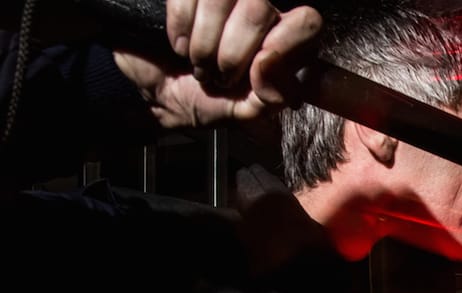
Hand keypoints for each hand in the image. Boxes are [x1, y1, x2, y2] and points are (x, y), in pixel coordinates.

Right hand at [113, 0, 321, 128]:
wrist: (153, 93)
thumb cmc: (202, 100)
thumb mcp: (242, 112)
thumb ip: (271, 97)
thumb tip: (268, 66)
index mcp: (282, 44)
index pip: (307, 22)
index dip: (285, 44)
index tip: (259, 69)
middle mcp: (259, 14)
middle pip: (261, 10)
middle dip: (232, 53)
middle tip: (218, 76)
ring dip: (204, 43)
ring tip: (198, 63)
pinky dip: (180, 26)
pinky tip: (179, 44)